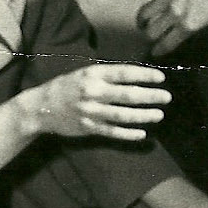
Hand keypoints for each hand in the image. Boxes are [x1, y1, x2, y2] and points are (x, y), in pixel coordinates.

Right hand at [27, 62, 170, 141]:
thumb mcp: (84, 73)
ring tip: (159, 114)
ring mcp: (91, 111)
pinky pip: (113, 132)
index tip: (161, 77)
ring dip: (143, 116)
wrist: (40, 107)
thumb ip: (106, 75)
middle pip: (128, 95)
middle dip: (150, 96)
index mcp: (93, 74)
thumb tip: (136, 74)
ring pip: (123, 115)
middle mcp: (93, 92)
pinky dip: (128, 134)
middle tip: (167, 97)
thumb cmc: (66, 87)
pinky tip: (142, 134)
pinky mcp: (88, 128)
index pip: (124, 73)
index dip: (145, 75)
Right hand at [133, 0, 207, 58]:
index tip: (155, 52)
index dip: (159, 50)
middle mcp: (173, 12)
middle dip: (149, 35)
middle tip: (150, 36)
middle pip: (152, 30)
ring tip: (142, 21)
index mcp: (188, 25)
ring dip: (142, 18)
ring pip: (145, 11)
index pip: (167, 44)